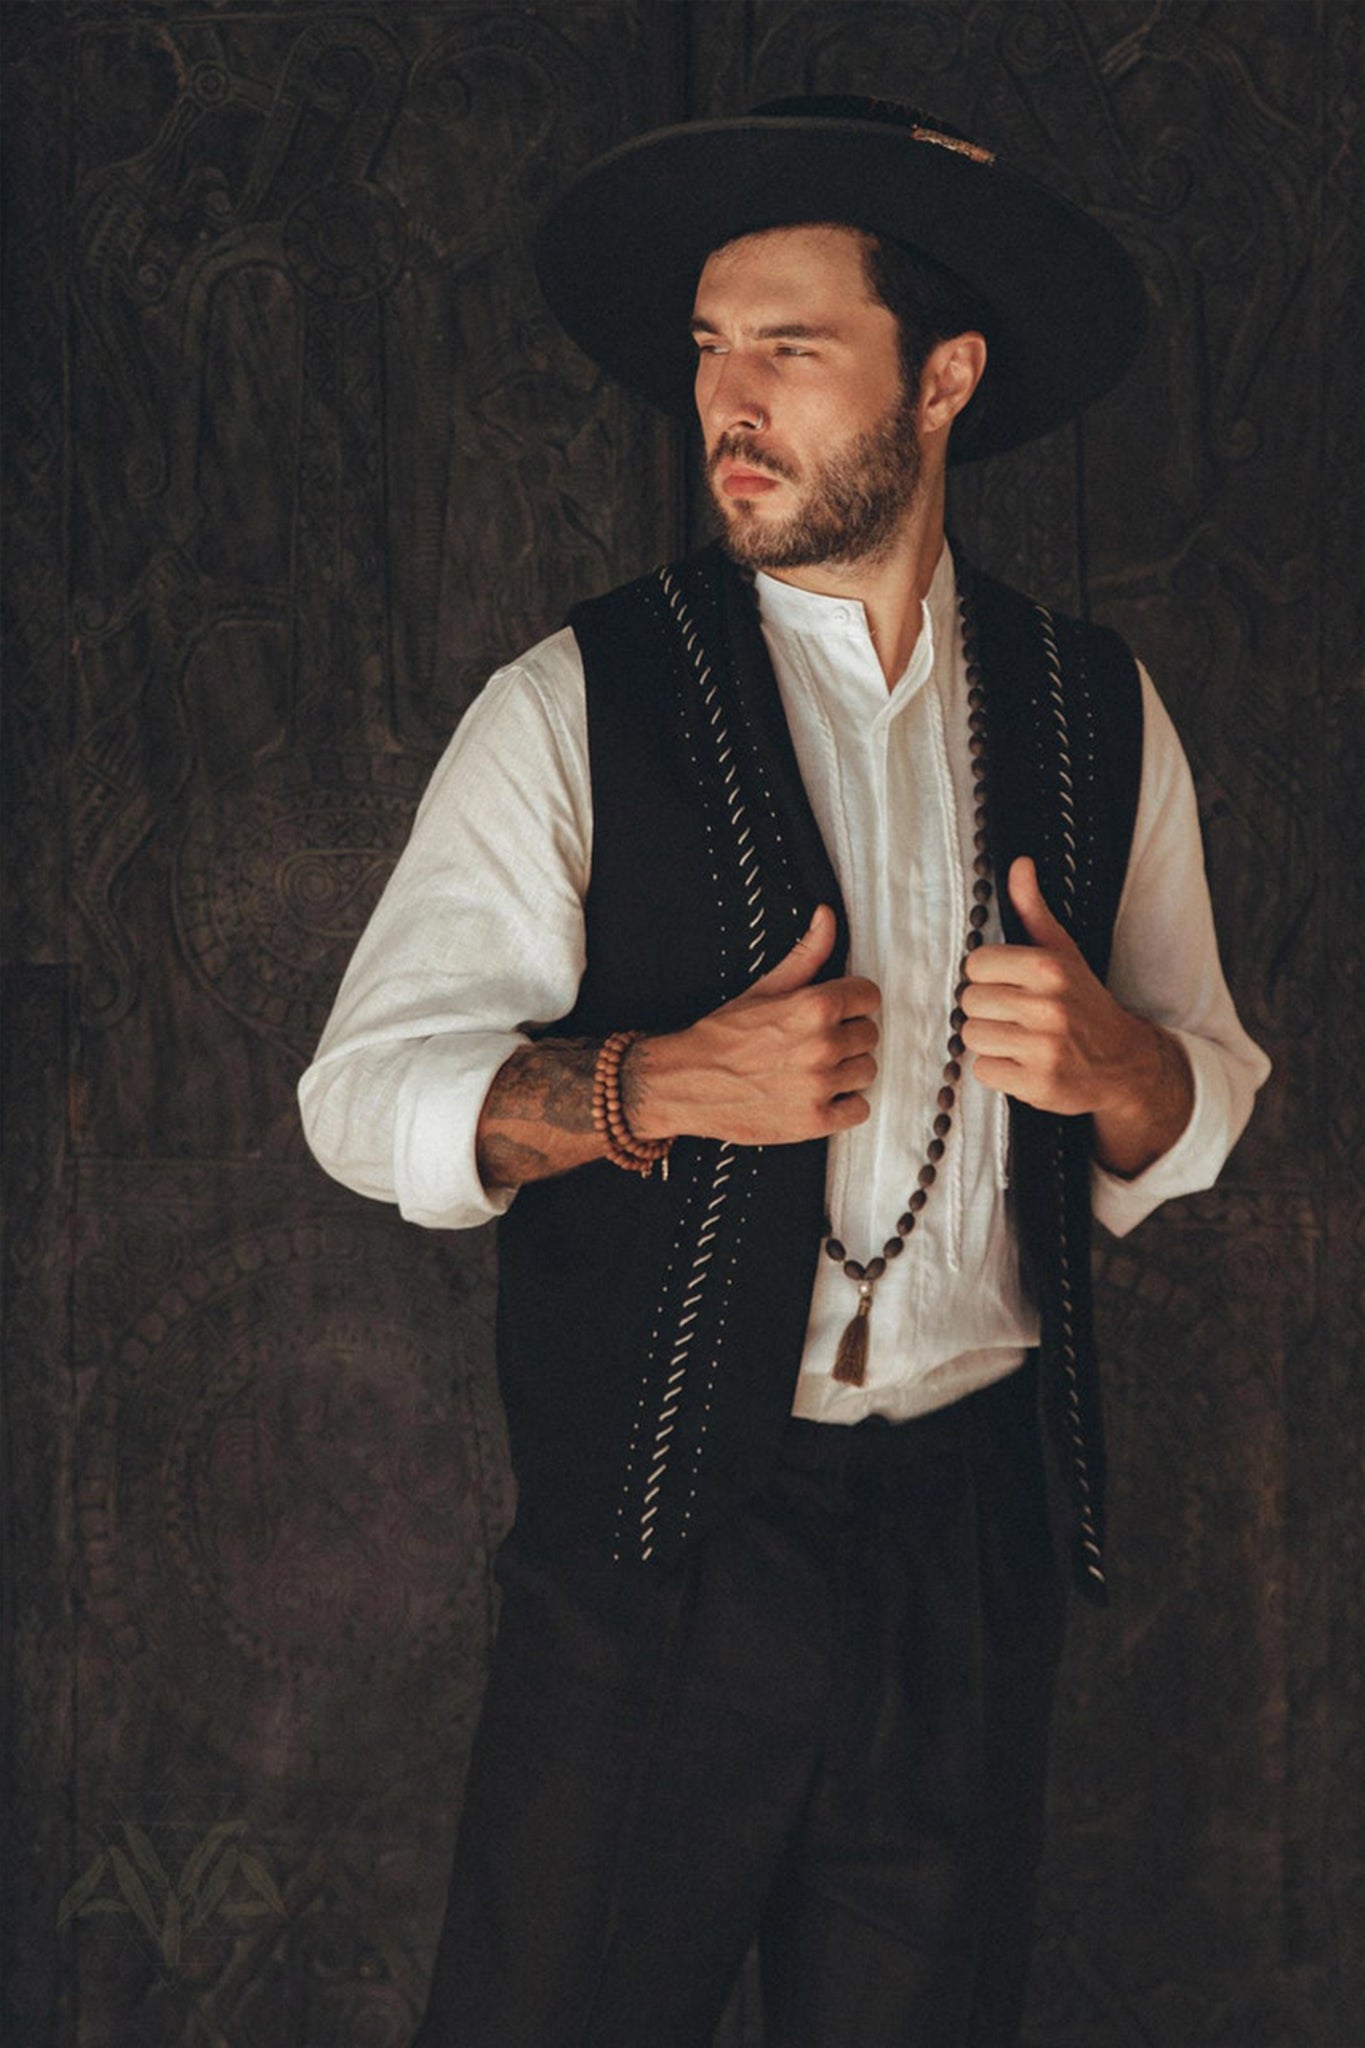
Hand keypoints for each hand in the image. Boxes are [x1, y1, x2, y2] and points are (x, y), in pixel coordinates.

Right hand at [630, 905, 881, 1145]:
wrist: (686, 1082)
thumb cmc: (724, 1033)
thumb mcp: (765, 987)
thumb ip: (807, 953)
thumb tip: (827, 914)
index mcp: (815, 1006)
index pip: (870, 997)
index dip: (851, 1003)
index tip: (834, 1012)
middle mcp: (822, 1045)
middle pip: (870, 1035)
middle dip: (847, 1036)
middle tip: (816, 1043)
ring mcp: (820, 1086)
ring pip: (867, 1071)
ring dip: (846, 1071)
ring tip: (814, 1070)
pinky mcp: (814, 1121)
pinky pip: (859, 1109)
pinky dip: (843, 1105)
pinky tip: (817, 1096)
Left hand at [962, 857, 1191, 1174]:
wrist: (1124, 1062)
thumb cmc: (1084, 1003)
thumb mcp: (1063, 953)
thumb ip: (1033, 909)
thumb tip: (1019, 864)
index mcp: (1049, 969)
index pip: (975, 964)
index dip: (987, 976)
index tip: (1008, 985)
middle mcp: (1048, 1007)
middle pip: (970, 1002)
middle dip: (987, 1009)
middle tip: (1016, 1015)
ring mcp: (1044, 1048)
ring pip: (972, 1037)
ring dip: (990, 1041)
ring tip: (1019, 1039)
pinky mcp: (1038, 1084)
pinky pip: (984, 1071)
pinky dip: (998, 1071)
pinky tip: (1024, 1063)